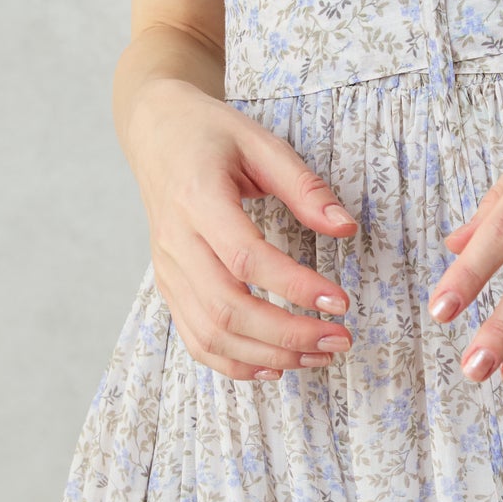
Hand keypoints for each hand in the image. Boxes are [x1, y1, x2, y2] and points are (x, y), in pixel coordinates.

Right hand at [127, 78, 357, 381]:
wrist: (155, 134)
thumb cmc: (212, 135)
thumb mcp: (262, 143)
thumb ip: (305, 187)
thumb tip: (347, 228)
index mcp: (198, 199)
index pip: (246, 257)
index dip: (295, 287)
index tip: (340, 301)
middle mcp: (177, 241)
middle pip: (228, 307)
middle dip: (289, 334)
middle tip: (340, 339)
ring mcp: (168, 269)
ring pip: (211, 333)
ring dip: (269, 355)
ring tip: (319, 355)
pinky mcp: (169, 285)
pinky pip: (196, 338)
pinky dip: (234, 364)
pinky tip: (275, 367)